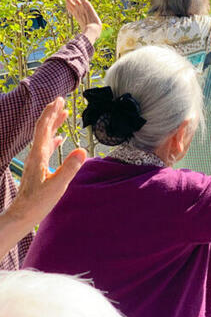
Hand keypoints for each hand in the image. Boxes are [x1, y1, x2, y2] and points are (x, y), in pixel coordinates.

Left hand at [6, 98, 85, 227]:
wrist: (21, 215)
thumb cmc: (38, 203)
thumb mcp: (57, 186)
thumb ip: (70, 168)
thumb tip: (82, 149)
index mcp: (39, 156)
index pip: (44, 129)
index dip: (51, 113)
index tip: (59, 101)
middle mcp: (36, 155)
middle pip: (43, 129)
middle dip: (52, 114)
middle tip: (61, 101)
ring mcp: (36, 161)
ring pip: (45, 137)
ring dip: (53, 124)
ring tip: (63, 114)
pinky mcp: (39, 167)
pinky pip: (46, 147)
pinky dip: (53, 138)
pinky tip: (59, 139)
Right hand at [66, 0, 101, 44]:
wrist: (92, 32)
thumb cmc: (91, 34)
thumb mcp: (87, 32)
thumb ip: (86, 33)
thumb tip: (89, 40)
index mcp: (77, 16)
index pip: (71, 7)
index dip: (69, 1)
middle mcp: (77, 10)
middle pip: (70, 0)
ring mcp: (80, 7)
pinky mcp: (85, 4)